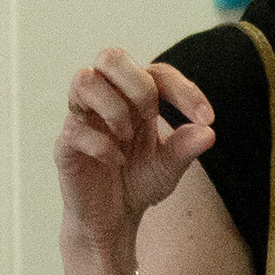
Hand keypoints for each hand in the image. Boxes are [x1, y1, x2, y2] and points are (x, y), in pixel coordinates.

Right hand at [54, 49, 216, 256]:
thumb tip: (208, 133)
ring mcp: (82, 118)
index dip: (185, 89)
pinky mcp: (65, 143)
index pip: (157, 73)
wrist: (111, 218)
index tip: (207, 118)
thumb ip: (185, 149)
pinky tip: (116, 162)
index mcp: (135, 98)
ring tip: (126, 138)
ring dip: (113, 108)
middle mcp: (106, 99)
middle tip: (149, 117)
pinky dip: (102, 145)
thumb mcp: (169, 168)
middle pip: (110, 56)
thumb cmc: (139, 182)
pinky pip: (75, 129)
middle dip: (137, 85)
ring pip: (83, 79)